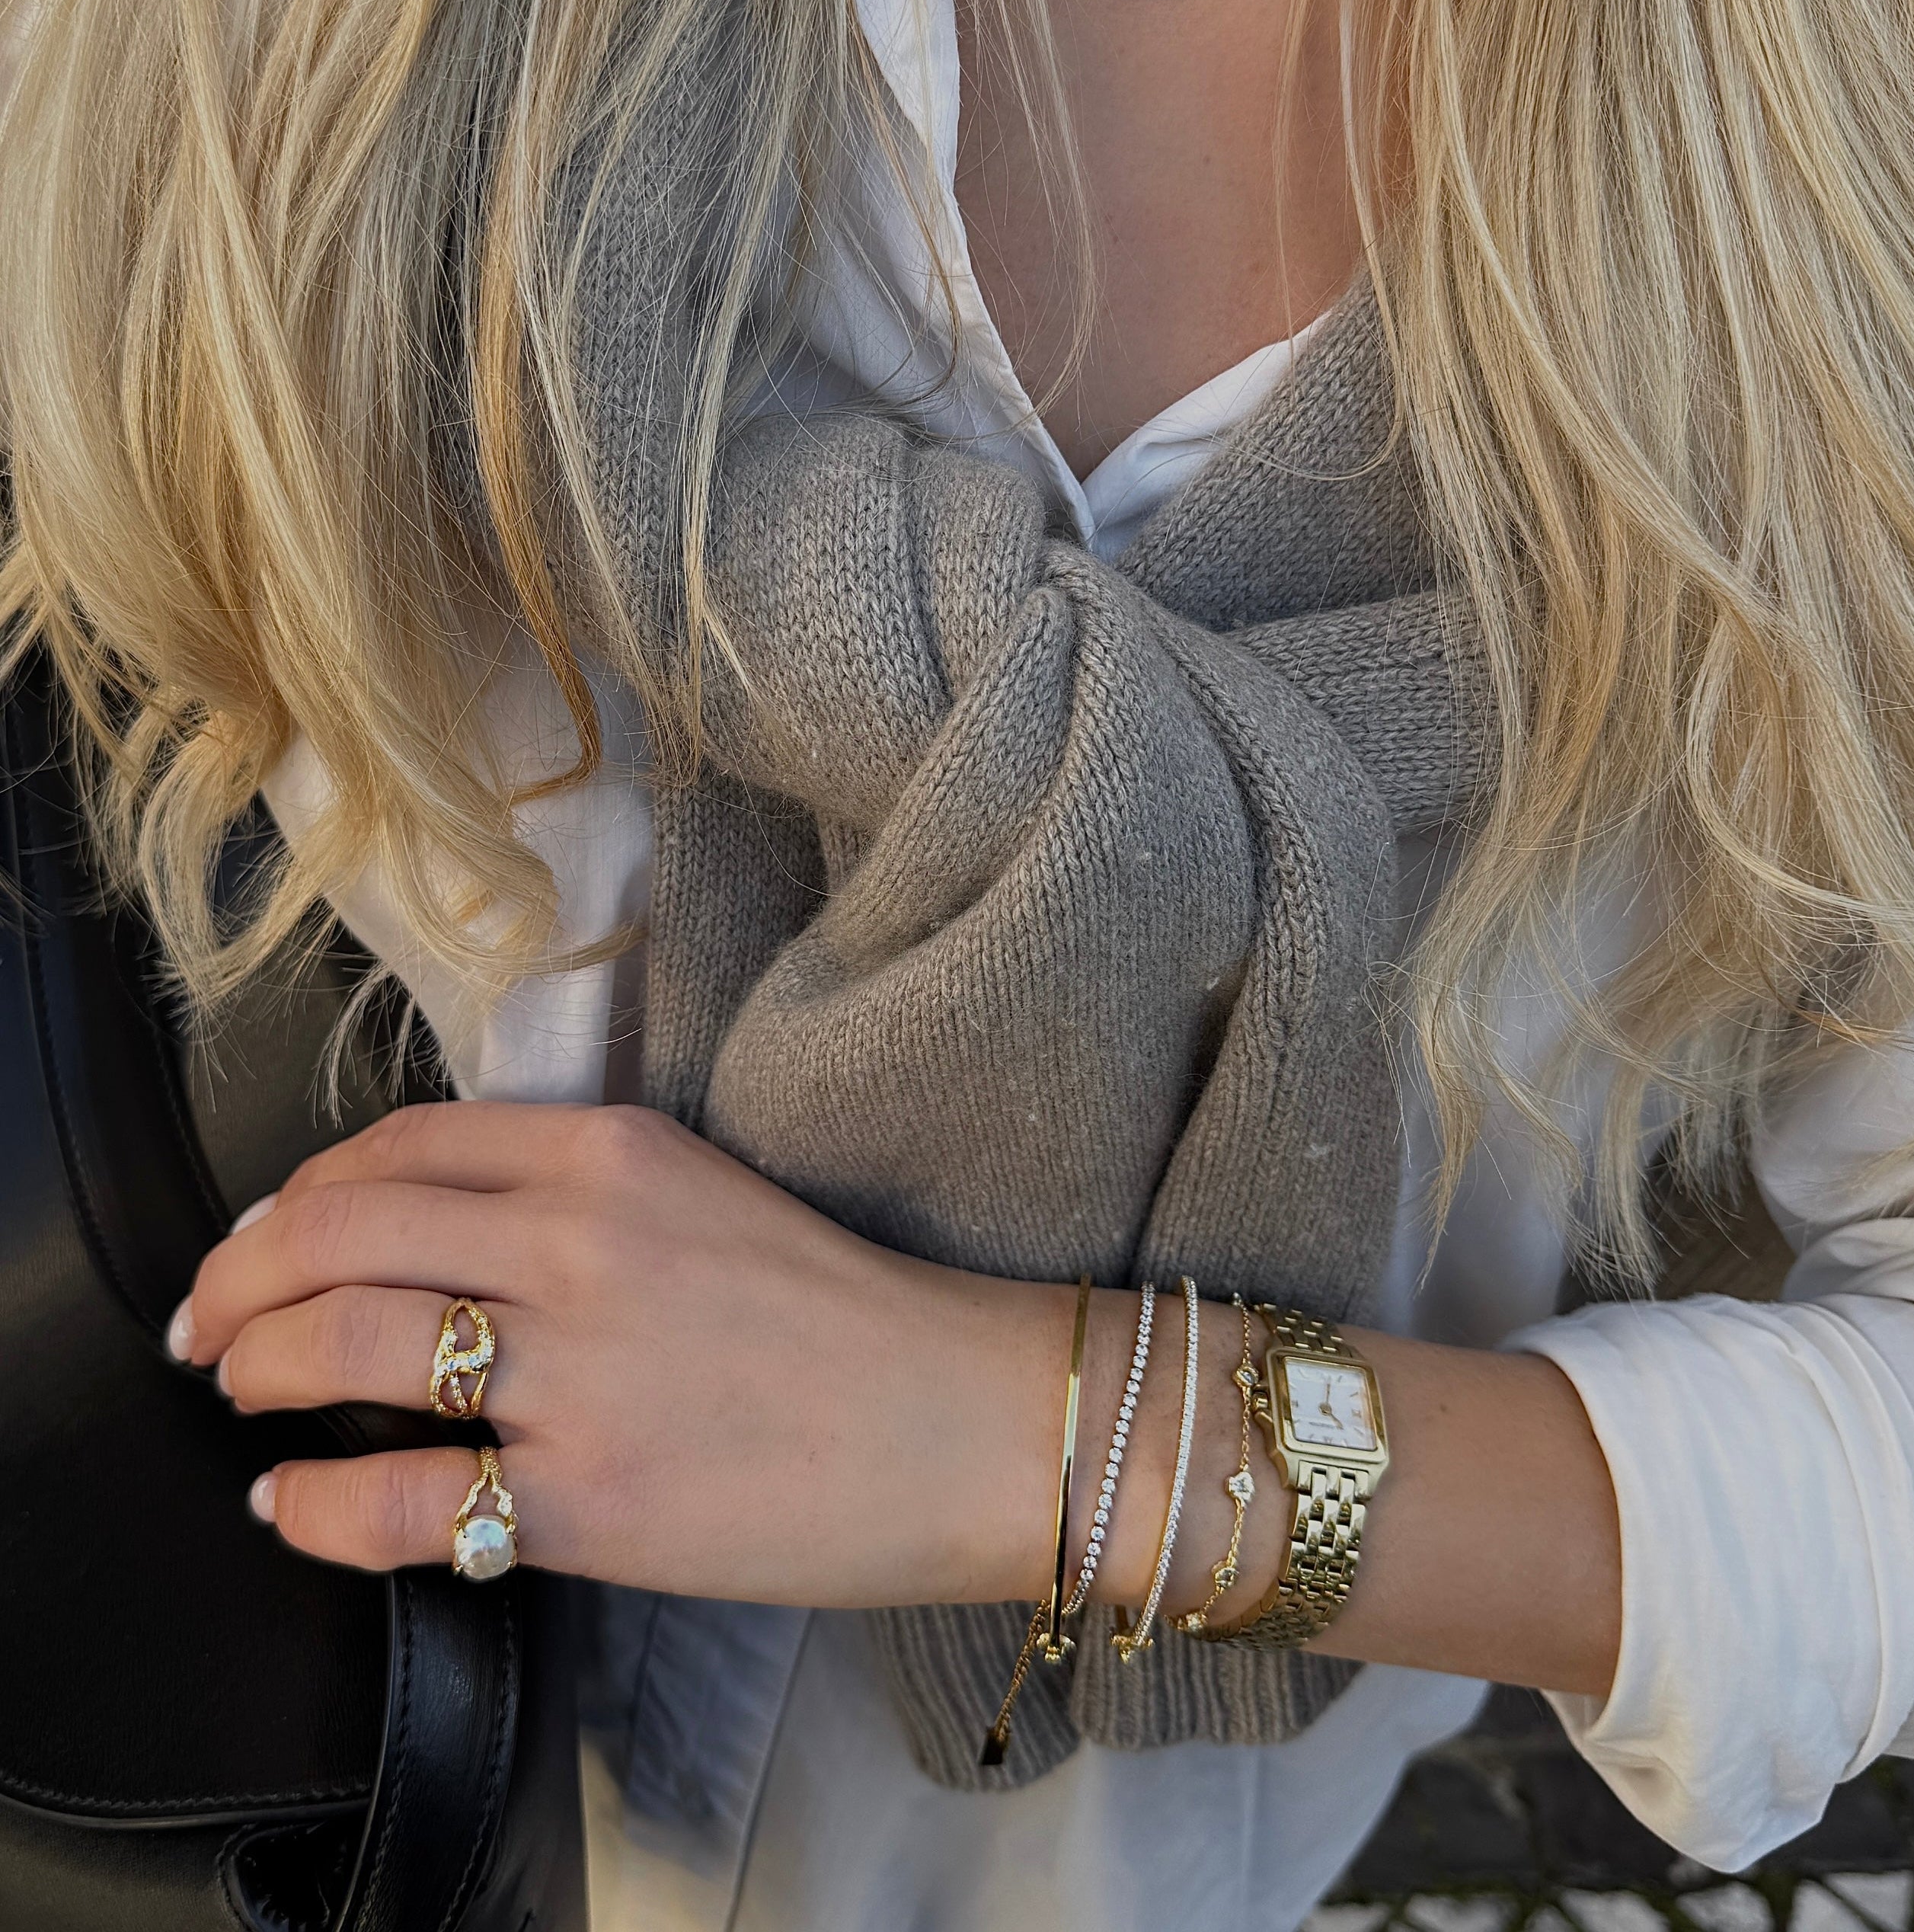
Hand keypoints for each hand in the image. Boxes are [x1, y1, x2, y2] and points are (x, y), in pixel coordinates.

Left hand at [174, 1099, 1066, 1602]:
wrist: (964, 1419)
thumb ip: (572, 1195)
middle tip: (208, 1321)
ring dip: (256, 1370)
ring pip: (341, 1347)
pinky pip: (397, 1503)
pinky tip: (289, 1509)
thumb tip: (429, 1235)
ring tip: (238, 1393)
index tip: (266, 1232)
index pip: (400, 1145)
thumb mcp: (702, 1196)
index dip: (301, 1190)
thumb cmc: (845, 1316)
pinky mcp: (590, 1498)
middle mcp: (579, 1241)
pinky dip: (311, 1509)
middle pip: (339, 1233)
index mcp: (612, 1152)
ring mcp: (579, 1369)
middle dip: (240, 1279)